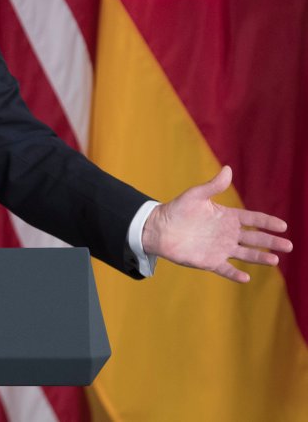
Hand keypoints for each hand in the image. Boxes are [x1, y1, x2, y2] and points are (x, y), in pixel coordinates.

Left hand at [142, 166, 292, 282]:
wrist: (158, 228)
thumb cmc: (177, 209)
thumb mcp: (196, 195)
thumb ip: (213, 185)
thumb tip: (228, 169)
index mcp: (227, 217)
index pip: (252, 220)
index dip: (267, 222)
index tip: (282, 225)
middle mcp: (227, 234)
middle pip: (255, 239)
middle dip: (271, 242)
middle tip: (288, 245)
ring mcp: (220, 248)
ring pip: (245, 254)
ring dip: (259, 257)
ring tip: (274, 260)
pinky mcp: (209, 261)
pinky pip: (225, 269)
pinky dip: (235, 274)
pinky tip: (246, 277)